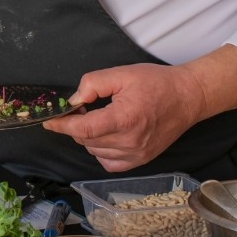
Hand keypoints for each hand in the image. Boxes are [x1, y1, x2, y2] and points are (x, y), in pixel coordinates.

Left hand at [43, 62, 208, 171]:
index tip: (49, 121)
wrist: (188, 97)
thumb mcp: (121, 74)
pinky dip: (100, 150)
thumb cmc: (156, 83)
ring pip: (94, 151)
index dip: (62, 125)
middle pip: (86, 139)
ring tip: (97, 118)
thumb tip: (74, 101)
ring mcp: (136, 155)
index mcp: (124, 119)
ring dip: (87, 136)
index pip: (83, 129)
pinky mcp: (141, 160)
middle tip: (82, 108)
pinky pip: (108, 162)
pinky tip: (106, 135)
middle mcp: (130, 142)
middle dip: (75, 124)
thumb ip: (92, 84)